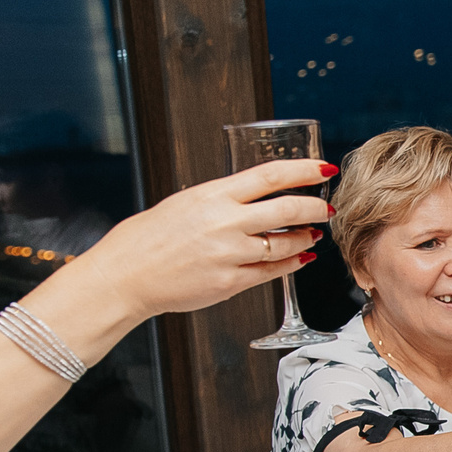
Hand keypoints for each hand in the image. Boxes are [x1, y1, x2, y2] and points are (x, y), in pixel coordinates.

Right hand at [61, 159, 333, 323]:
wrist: (126, 275)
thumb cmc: (150, 237)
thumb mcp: (186, 202)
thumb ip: (222, 199)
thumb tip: (256, 195)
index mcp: (213, 195)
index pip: (271, 175)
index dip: (304, 170)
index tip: (325, 168)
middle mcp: (225, 223)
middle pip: (287, 209)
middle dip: (314, 207)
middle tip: (326, 207)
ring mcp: (229, 255)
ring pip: (284, 244)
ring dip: (304, 238)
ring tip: (311, 234)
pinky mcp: (229, 283)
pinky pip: (271, 272)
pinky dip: (291, 264)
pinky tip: (300, 258)